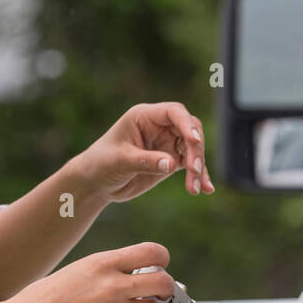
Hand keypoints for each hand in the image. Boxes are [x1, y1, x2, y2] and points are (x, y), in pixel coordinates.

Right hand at [6, 242, 173, 302]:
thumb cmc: (44, 298)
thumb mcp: (77, 272)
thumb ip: (107, 272)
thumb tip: (134, 276)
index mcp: (102, 263)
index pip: (152, 252)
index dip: (162, 259)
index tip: (161, 266)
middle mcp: (113, 286)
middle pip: (163, 283)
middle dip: (166, 288)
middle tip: (159, 293)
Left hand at [76, 102, 214, 203]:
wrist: (96, 182)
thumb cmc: (101, 164)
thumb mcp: (120, 162)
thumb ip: (146, 161)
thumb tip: (172, 164)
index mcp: (143, 116)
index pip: (173, 113)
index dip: (186, 124)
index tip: (194, 140)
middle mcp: (158, 126)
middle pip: (189, 129)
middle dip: (195, 149)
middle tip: (193, 170)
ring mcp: (166, 142)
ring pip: (193, 148)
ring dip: (198, 166)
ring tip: (195, 188)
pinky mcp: (170, 159)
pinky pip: (190, 165)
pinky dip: (199, 176)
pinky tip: (206, 189)